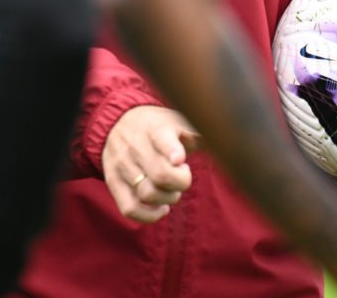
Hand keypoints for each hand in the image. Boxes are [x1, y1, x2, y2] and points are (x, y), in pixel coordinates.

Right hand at [101, 105, 201, 223]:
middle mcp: (135, 146)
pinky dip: (149, 215)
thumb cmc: (158, 126)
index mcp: (155, 128)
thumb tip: (224, 138)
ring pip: (147, 194)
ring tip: (172, 189)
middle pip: (159, 175)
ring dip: (168, 198)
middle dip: (181, 182)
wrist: (118, 121)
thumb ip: (199, 131)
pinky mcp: (112, 182)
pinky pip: (129, 208)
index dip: (172, 151)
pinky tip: (162, 207)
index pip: (161, 139)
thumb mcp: (178, 121)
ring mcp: (121, 165)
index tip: (180, 160)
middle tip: (183, 175)